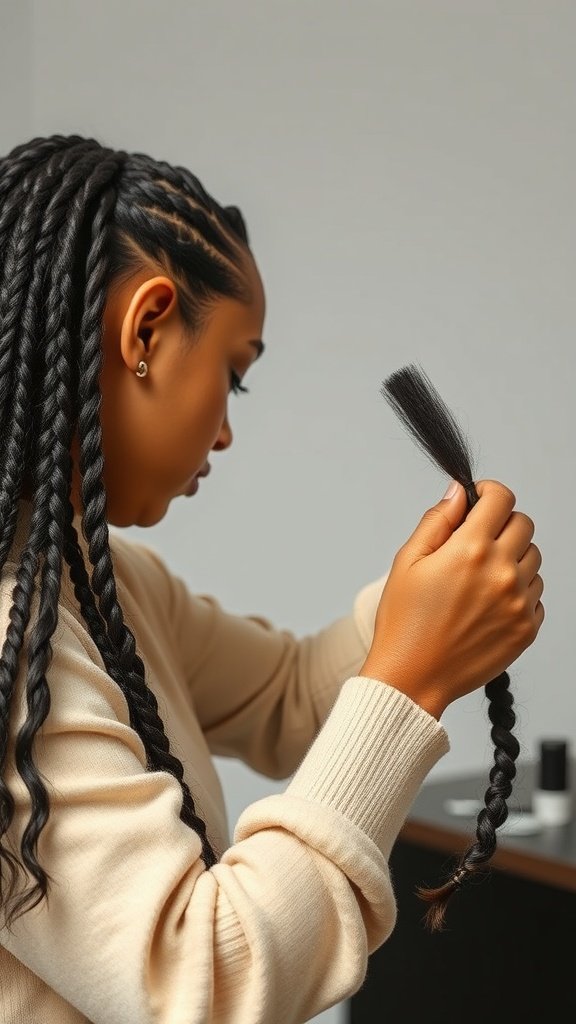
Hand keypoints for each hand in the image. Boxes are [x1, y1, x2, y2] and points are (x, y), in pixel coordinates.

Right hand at [359, 480, 543, 718]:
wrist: (413, 678)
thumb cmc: (404, 622)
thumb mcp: (408, 562)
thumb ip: (437, 521)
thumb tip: (459, 493)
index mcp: (470, 549)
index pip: (502, 499)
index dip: (489, 493)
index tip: (480, 500)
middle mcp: (501, 572)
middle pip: (524, 524)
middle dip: (501, 523)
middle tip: (477, 541)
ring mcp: (519, 602)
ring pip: (533, 559)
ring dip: (513, 558)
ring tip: (480, 578)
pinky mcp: (527, 628)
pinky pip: (536, 594)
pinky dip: (518, 591)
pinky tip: (488, 605)